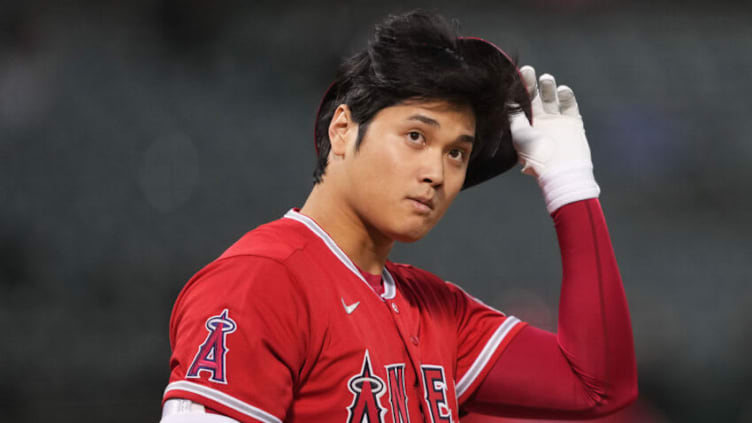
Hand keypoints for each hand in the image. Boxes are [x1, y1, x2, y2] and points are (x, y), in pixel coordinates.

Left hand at [510, 65, 599, 213]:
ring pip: (552, 97)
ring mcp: (556, 121)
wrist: (560, 170)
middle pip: (536, 96)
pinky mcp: (572, 122)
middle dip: (532, 83)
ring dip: (548, 87)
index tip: (514, 74)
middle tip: (528, 70)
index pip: (520, 102)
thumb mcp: (518, 134)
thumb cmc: (536, 156)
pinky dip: (566, 95)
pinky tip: (562, 90)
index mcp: (525, 125)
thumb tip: (503, 99)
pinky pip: (569, 104)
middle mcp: (540, 121)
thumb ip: (512, 116)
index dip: (518, 89)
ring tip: (546, 79)